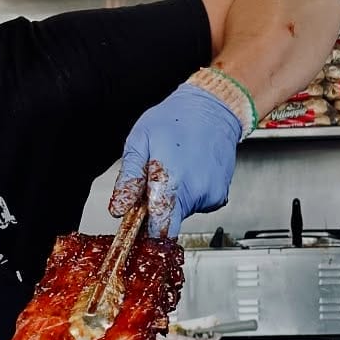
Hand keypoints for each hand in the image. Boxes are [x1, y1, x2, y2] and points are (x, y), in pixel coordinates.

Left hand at [109, 84, 242, 236]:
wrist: (214, 108)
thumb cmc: (175, 119)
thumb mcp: (139, 141)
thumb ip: (128, 178)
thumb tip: (119, 207)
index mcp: (170, 180)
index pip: (158, 228)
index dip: (145, 231)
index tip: (137, 225)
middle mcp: (194, 191)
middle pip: (170, 223)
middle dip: (157, 215)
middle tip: (153, 188)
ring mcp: (210, 195)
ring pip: (183, 214)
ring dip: (174, 201)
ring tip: (175, 171)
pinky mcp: (220, 196)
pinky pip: (198, 205)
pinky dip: (190, 195)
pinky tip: (190, 173)